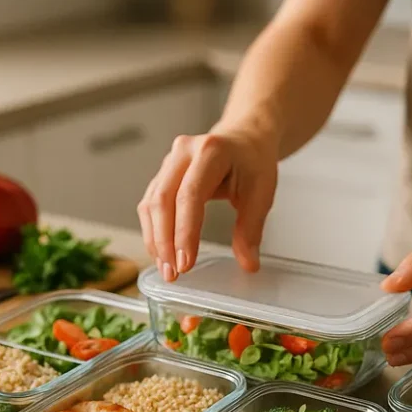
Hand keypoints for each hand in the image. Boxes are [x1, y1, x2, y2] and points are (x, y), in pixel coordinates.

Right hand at [138, 124, 277, 280]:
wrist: (244, 138)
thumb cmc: (252, 161)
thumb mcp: (262, 192)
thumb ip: (252, 228)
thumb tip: (248, 264)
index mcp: (211, 151)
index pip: (190, 195)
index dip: (185, 232)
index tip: (186, 264)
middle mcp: (183, 152)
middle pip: (163, 200)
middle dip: (165, 241)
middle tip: (172, 273)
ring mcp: (169, 162)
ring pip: (151, 204)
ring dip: (156, 240)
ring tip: (166, 270)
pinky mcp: (162, 175)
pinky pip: (150, 205)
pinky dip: (154, 232)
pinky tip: (162, 253)